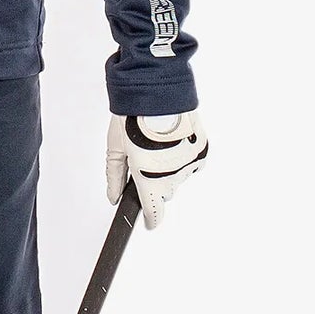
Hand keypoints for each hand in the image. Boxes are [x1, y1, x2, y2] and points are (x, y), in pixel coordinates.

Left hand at [106, 110, 207, 229]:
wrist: (158, 90)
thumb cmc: (132, 117)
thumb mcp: (115, 148)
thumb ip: (114, 177)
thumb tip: (113, 197)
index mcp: (148, 179)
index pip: (154, 212)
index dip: (151, 219)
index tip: (150, 222)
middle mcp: (172, 177)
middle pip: (165, 192)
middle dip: (155, 182)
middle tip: (146, 159)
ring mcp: (189, 164)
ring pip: (179, 177)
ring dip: (170, 167)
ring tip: (159, 143)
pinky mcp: (201, 151)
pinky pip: (192, 162)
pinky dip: (183, 156)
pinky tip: (173, 140)